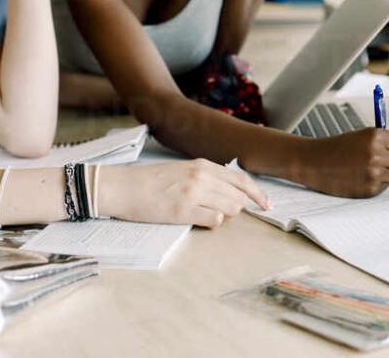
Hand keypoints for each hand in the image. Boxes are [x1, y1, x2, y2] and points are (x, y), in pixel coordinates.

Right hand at [100, 159, 269, 228]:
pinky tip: (198, 220)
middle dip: (238, 208)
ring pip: (230, 209)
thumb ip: (206, 177)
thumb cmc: (150, 181)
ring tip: (205, 214)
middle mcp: (202, 177)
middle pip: (239, 197)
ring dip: (224, 215)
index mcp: (202, 165)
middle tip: (224, 212)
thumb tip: (230, 193)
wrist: (122, 187)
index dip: (257, 194)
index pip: (241, 179)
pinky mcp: (183, 211)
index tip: (267, 204)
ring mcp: (193, 194)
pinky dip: (212, 223)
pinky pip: (214, 220)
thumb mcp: (182, 170)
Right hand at [299, 128, 388, 196]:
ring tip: (372, 167)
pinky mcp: (370, 189)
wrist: (315, 162)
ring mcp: (373, 173)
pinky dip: (379, 182)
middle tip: (388, 160)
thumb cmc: (342, 146)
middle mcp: (377, 154)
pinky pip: (387, 186)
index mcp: (377, 136)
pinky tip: (363, 176)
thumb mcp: (367, 135)